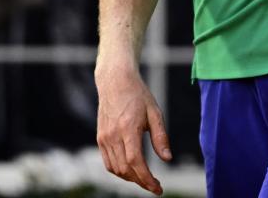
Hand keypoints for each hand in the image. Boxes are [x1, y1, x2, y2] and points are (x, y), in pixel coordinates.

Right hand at [95, 65, 170, 195]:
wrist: (116, 81)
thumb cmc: (138, 95)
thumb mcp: (155, 113)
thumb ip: (161, 137)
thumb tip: (167, 159)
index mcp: (128, 128)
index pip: (135, 162)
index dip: (146, 179)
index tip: (157, 188)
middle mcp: (113, 135)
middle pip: (125, 169)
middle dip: (141, 181)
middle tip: (155, 186)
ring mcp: (104, 138)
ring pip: (115, 169)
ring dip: (130, 178)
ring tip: (145, 179)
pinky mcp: (100, 138)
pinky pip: (108, 162)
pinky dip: (119, 171)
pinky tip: (131, 170)